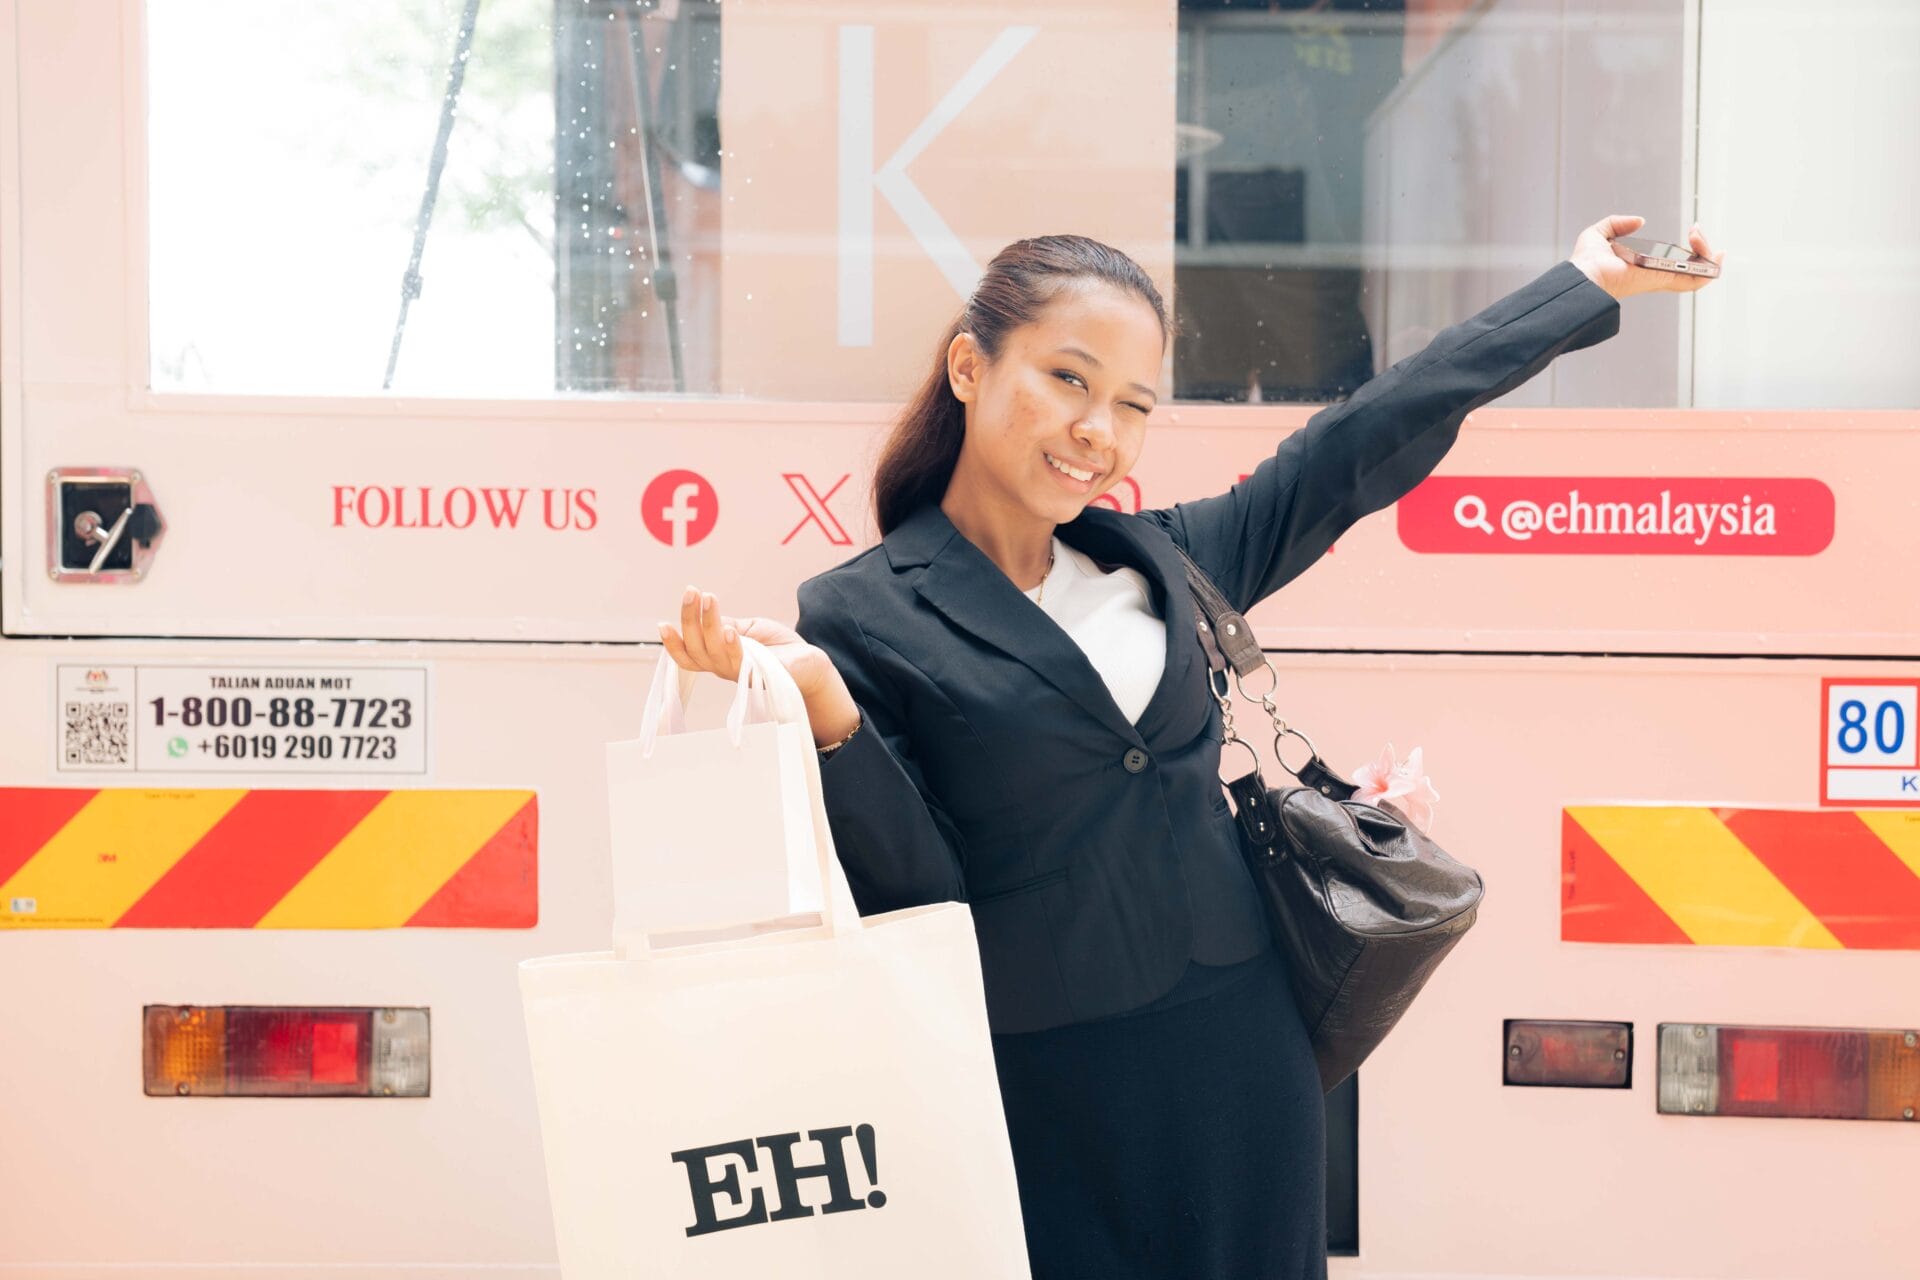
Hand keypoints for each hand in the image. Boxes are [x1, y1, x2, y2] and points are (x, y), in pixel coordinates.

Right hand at [656, 585, 838, 700]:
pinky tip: (728, 630)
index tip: (661, 624)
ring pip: (713, 653)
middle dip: (689, 619)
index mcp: (717, 657)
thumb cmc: (777, 645)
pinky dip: (730, 644)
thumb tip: (704, 613)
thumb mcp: (747, 627)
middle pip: (696, 650)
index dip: (673, 643)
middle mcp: (723, 669)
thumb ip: (724, 622)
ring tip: (709, 599)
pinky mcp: (758, 677)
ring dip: (708, 624)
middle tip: (691, 592)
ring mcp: (739, 675)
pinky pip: (739, 662)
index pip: (688, 655)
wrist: (809, 660)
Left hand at [1568, 214, 1725, 299]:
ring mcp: (1661, 280)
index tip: (1693, 231)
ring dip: (1708, 255)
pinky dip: (1709, 269)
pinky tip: (1716, 254)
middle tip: (1696, 231)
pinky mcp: (1662, 280)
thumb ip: (1619, 223)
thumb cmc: (1585, 262)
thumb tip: (1638, 221)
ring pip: (1699, 275)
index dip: (1690, 251)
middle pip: (1692, 269)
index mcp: (1644, 269)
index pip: (1675, 266)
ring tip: (1699, 236)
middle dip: (1703, 249)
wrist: (1582, 275)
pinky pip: (1694, 281)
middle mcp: (1655, 277)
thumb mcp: (1601, 233)